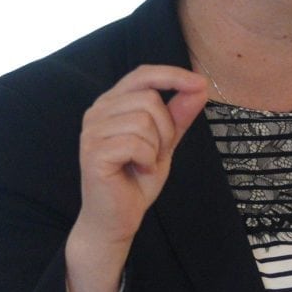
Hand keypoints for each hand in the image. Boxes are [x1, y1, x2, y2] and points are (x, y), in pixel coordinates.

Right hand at [66, 65, 208, 291]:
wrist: (117, 218)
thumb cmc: (136, 178)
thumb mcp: (166, 141)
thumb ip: (180, 114)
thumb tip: (200, 85)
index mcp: (112, 103)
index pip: (142, 74)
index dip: (172, 75)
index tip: (199, 83)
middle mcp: (97, 111)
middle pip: (148, 98)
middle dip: (166, 128)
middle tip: (157, 152)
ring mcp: (91, 131)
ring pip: (143, 120)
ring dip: (156, 147)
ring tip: (144, 163)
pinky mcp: (93, 152)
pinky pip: (136, 143)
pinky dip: (147, 160)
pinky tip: (137, 170)